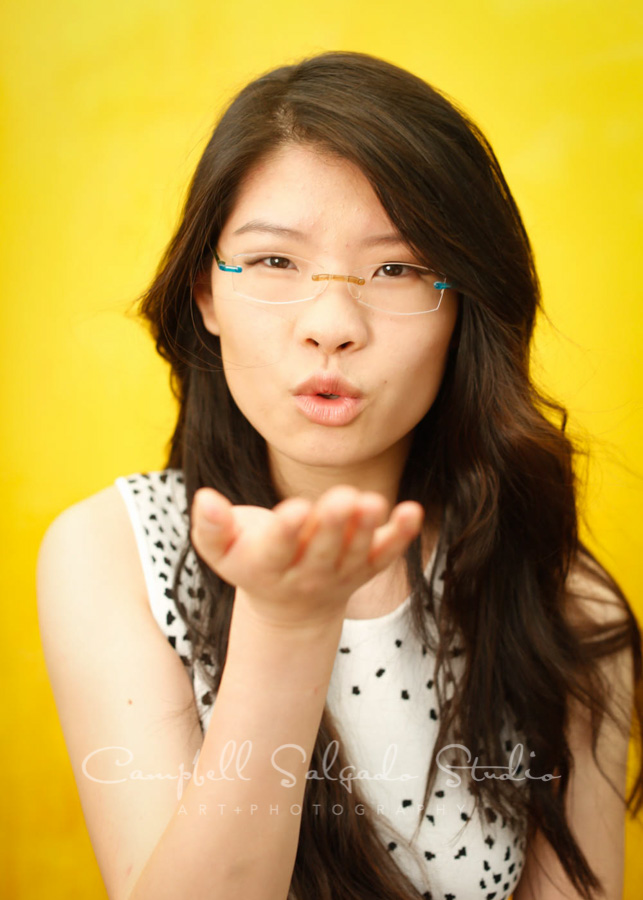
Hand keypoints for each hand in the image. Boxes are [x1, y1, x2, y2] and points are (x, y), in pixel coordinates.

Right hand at [190, 484, 423, 628]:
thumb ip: (211, 526)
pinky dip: (401, 535)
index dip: (287, 532)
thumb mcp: (221, 549)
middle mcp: (306, 576)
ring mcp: (340, 574)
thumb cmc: (251, 559)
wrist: (288, 606)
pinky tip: (413, 511)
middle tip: (343, 498)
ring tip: (373, 502)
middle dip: (333, 526)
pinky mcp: (367, 567)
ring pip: (356, 553)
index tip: (296, 509)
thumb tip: (205, 498)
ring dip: (367, 529)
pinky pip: (387, 553)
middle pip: (322, 552)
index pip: (277, 551)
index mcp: (267, 568)